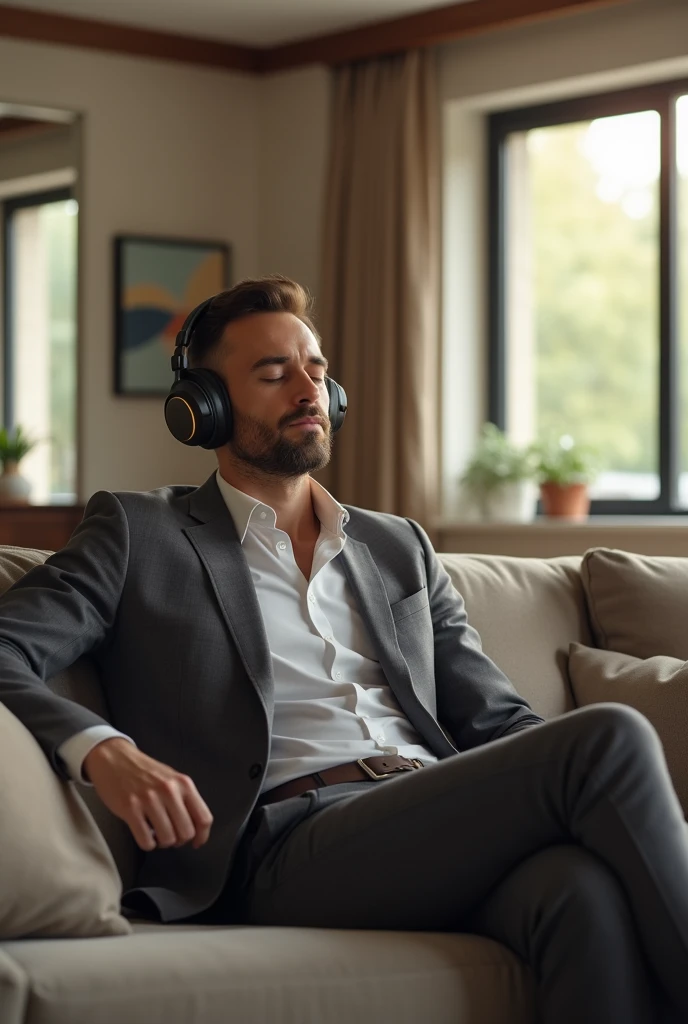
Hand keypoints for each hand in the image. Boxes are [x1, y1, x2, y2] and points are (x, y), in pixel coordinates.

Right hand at [83, 738, 213, 852]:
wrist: (115, 758)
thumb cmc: (144, 771)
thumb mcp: (172, 778)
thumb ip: (185, 799)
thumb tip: (195, 828)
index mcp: (183, 784)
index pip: (204, 818)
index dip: (202, 836)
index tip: (197, 842)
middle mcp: (169, 791)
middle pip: (186, 833)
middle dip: (179, 841)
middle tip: (171, 836)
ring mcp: (149, 799)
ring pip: (167, 839)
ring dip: (162, 842)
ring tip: (156, 834)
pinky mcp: (130, 808)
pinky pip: (146, 841)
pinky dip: (147, 843)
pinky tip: (144, 834)